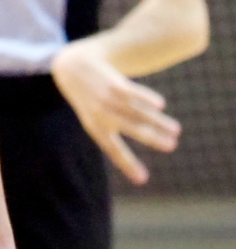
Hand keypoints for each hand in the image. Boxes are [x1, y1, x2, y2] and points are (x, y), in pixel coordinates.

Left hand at [51, 39, 180, 184]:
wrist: (73, 69)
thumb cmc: (90, 101)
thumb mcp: (95, 119)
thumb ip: (115, 134)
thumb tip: (138, 160)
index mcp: (95, 128)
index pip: (113, 150)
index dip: (127, 164)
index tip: (142, 179)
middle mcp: (101, 114)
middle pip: (131, 129)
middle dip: (152, 138)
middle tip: (172, 146)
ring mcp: (107, 98)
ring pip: (136, 111)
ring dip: (157, 121)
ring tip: (176, 130)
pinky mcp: (113, 83)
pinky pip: (132, 93)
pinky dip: (146, 98)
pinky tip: (161, 105)